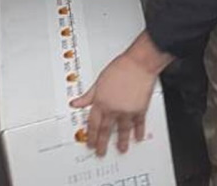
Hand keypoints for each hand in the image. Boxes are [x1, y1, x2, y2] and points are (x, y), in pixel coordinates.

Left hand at [70, 32, 173, 156]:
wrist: (139, 63)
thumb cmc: (120, 67)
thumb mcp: (99, 80)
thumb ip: (88, 95)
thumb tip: (76, 103)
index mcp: (101, 101)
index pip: (93, 123)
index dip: (91, 135)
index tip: (90, 142)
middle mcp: (113, 108)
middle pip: (106, 130)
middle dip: (102, 143)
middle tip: (100, 152)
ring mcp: (127, 110)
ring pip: (122, 130)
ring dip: (121, 142)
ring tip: (121, 149)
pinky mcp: (140, 109)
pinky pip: (138, 124)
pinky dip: (138, 131)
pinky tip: (137, 137)